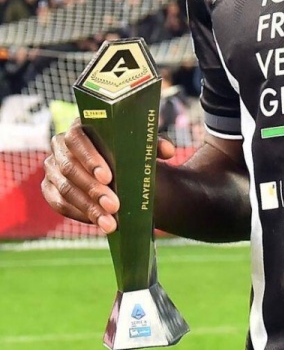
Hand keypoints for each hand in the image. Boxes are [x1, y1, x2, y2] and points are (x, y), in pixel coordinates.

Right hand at [41, 120, 175, 234]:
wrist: (118, 167)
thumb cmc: (128, 150)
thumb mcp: (140, 143)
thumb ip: (154, 143)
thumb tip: (168, 151)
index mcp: (79, 126)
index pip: (76, 138)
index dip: (89, 158)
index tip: (108, 177)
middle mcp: (60, 145)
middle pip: (69, 167)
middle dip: (93, 189)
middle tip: (114, 205)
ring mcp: (52, 167)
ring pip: (64, 189)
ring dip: (88, 207)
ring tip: (110, 221)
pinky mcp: (49, 187)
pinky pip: (58, 203)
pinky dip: (79, 214)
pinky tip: (97, 222)